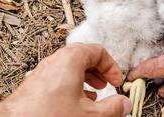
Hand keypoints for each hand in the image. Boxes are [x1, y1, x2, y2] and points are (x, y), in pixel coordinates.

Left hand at [0, 44, 131, 116]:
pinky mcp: (39, 80)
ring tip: (94, 93)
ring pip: (73, 66)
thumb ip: (111, 109)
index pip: (98, 51)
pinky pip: (62, 75)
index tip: (116, 81)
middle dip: (100, 71)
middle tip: (107, 84)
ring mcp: (46, 69)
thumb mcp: (88, 114)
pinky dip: (74, 83)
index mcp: (72, 59)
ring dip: (88, 77)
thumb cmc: (47, 115)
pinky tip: (77, 101)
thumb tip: (124, 105)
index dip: (112, 67)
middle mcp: (58, 59)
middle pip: (86, 56)